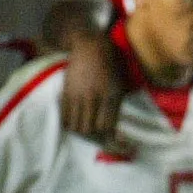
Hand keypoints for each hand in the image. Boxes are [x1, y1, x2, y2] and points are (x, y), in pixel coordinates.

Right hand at [58, 29, 127, 144]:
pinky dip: (72, 126)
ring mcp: (78, 95)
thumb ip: (117, 105)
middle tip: (109, 142)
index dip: (116, 143)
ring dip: (86, 135)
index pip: (108, 128)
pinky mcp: (66, 92)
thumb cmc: (112, 64)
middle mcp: (93, 98)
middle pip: (91, 131)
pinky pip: (65, 117)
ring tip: (95, 135)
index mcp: (111, 96)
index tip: (126, 147)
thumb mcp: (122, 84)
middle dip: (101, 142)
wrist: (90, 46)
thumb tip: (115, 129)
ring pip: (77, 127)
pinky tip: (80, 126)